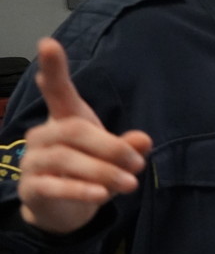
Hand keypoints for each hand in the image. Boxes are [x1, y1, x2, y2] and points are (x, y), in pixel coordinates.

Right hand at [17, 38, 152, 234]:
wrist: (64, 210)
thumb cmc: (89, 173)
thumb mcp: (114, 159)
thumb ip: (127, 147)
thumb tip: (144, 139)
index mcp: (64, 120)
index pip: (57, 91)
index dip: (53, 68)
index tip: (48, 43)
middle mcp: (43, 136)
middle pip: (74, 130)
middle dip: (110, 147)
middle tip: (138, 164)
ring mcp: (33, 162)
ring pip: (66, 158)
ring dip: (102, 171)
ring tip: (130, 184)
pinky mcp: (31, 188)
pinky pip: (54, 186)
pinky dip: (80, 190)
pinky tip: (101, 195)